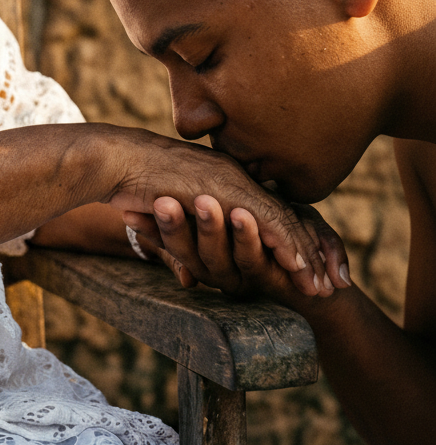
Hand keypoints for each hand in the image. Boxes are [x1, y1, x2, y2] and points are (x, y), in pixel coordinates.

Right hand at [99, 129, 336, 297]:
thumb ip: (183, 248)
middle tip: (329, 282)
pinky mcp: (226, 189)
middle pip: (285, 216)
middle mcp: (235, 178)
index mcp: (224, 181)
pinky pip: (265, 219)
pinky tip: (298, 267)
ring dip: (303, 255)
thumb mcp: (165, 221)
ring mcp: (233, 182)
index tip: (306, 271)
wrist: (115, 160)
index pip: (269, 213)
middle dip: (311, 252)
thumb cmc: (131, 186)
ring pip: (282, 221)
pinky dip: (284, 244)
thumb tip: (190, 280)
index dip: (290, 243)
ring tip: (319, 284)